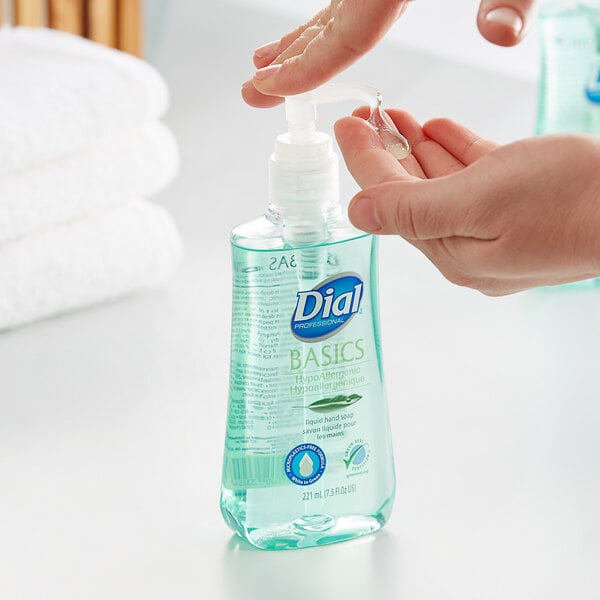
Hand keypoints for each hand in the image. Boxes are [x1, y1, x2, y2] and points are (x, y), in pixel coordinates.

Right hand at [243, 0, 537, 107]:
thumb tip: (501, 36)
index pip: (347, 33)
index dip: (308, 67)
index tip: (273, 88)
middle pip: (326, 25)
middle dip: (289, 63)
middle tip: (252, 92)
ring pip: (329, 12)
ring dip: (296, 44)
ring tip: (264, 66)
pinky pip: (343, 2)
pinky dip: (321, 24)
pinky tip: (306, 35)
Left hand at [334, 109, 599, 294]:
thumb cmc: (567, 203)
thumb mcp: (477, 203)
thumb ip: (411, 209)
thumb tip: (357, 213)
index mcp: (452, 252)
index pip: (391, 201)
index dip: (364, 160)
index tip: (344, 126)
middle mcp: (467, 246)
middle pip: (412, 194)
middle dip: (387, 152)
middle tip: (367, 116)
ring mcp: (494, 229)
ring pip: (442, 183)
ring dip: (418, 149)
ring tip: (395, 117)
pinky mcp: (519, 209)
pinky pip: (474, 179)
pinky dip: (454, 153)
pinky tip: (437, 131)